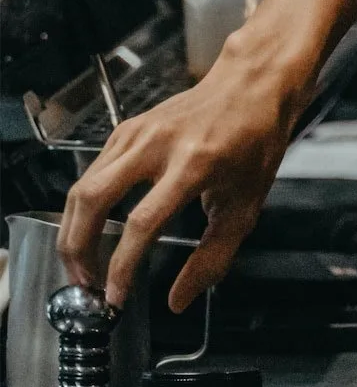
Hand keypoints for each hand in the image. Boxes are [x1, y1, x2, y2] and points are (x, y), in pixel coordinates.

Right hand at [57, 42, 305, 310]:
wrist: (250, 87)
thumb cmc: (253, 143)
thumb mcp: (245, 206)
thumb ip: (213, 258)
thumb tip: (178, 299)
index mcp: (193, 165)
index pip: (142, 223)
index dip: (122, 266)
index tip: (116, 296)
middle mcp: (158, 145)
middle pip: (94, 200)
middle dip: (78, 248)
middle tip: (84, 283)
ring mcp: (137, 132)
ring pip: (83, 186)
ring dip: (74, 230)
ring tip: (82, 264)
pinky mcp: (125, 129)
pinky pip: (92, 172)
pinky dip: (83, 206)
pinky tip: (92, 229)